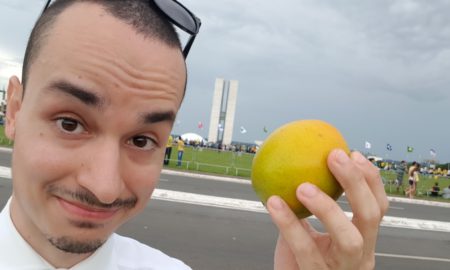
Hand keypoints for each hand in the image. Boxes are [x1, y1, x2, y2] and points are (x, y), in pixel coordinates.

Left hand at [267, 150, 388, 269]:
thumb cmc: (299, 261)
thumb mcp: (309, 233)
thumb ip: (307, 207)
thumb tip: (295, 164)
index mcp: (362, 241)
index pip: (377, 207)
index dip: (370, 180)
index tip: (352, 153)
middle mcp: (359, 256)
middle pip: (370, 217)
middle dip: (356, 183)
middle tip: (334, 156)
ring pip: (348, 239)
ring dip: (327, 208)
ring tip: (303, 186)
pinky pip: (305, 250)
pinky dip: (288, 224)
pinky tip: (273, 203)